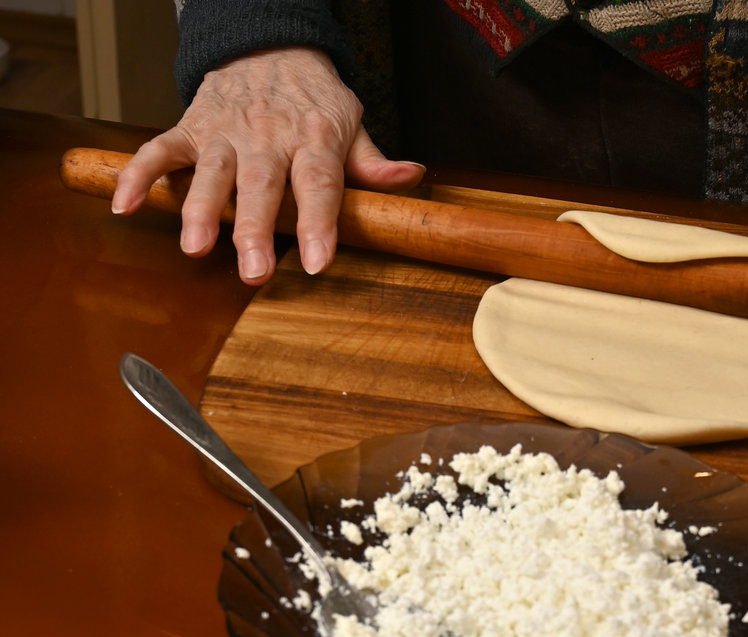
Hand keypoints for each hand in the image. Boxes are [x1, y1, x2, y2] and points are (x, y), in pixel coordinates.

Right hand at [111, 47, 424, 285]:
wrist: (266, 42)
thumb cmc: (312, 98)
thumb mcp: (350, 121)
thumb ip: (373, 161)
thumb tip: (411, 178)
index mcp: (312, 140)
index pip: (319, 185)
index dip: (319, 224)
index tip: (317, 262)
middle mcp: (266, 138)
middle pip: (261, 186)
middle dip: (255, 230)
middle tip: (253, 271)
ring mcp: (225, 134)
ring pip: (211, 173)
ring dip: (201, 210)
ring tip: (195, 247)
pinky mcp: (191, 129)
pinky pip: (159, 151)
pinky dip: (139, 175)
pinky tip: (126, 206)